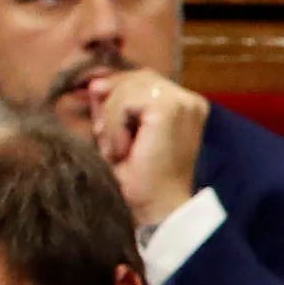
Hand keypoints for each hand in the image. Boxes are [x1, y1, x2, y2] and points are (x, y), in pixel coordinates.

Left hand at [88, 70, 210, 228]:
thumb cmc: (140, 179)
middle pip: (136, 77)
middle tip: (107, 140)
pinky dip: (115, 123)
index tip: (102, 126)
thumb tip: (94, 83)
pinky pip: (128, 99)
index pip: (143, 79)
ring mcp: (183, 102)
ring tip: (116, 148)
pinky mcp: (171, 108)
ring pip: (129, 86)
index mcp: (184, 105)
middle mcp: (189, 99)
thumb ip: (112, 106)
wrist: (158, 208)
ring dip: (112, 117)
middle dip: (111, 103)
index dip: (115, 92)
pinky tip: (121, 149)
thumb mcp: (121, 133)